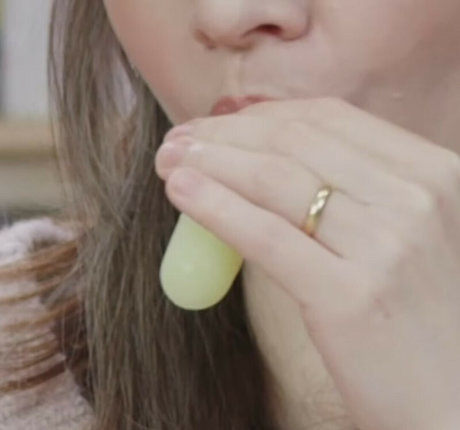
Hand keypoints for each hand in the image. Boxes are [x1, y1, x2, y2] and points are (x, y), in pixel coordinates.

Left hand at [154, 98, 459, 429]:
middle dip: (225, 135)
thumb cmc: (420, 317)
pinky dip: (216, 207)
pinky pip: (267, 236)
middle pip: (295, 140)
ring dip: (210, 162)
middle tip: (179, 140)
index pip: (329, 118)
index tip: (217, 125)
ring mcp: (387, 246)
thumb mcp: (402, 235)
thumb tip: (264, 157)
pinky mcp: (352, 298)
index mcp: (434, 173)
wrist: (454, 403)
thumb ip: (351, 191)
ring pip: (275, 180)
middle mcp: (417, 198)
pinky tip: (180, 191)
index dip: (261, 115)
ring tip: (168, 161)